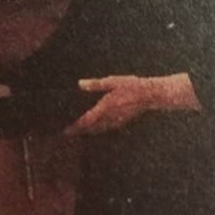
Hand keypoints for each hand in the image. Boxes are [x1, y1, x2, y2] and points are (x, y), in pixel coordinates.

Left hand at [64, 73, 200, 135]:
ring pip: (97, 130)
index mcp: (105, 107)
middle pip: (90, 129)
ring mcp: (116, 122)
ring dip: (86, 132)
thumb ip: (96, 84)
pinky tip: (92, 128)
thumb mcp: (112, 82)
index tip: (64, 130)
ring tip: (75, 132)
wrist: (150, 95)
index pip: (86, 121)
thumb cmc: (131, 86)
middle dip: (78, 131)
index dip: (75, 127)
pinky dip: (96, 130)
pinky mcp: (120, 123)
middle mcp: (110, 118)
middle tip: (65, 132)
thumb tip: (80, 84)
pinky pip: (105, 129)